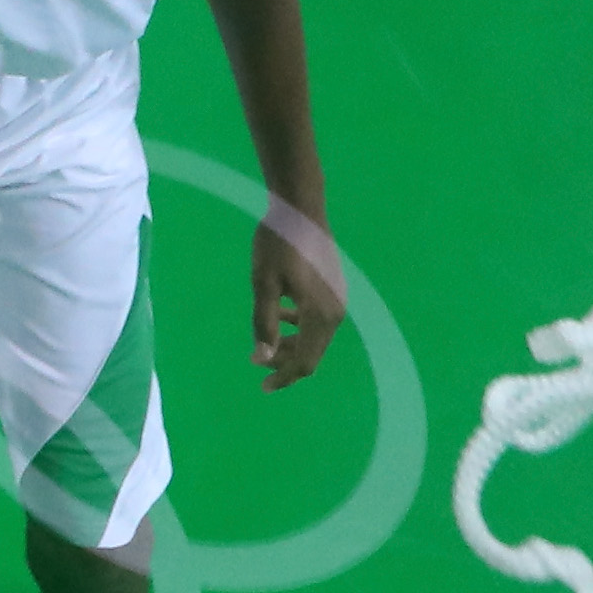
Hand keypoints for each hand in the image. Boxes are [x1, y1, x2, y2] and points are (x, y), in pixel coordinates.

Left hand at [250, 212, 343, 387]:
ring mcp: (338, 299)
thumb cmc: (277, 244)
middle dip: (284, 362)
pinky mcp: (334, 288)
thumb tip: (263, 359)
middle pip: (312, 352)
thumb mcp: (263, 283)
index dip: (283, 377)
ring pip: (314, 336)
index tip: (262, 385)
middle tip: (254, 361)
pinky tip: (281, 316)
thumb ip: (264, 323)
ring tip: (263, 343)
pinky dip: (298, 326)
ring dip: (290, 344)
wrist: (300, 208)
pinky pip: (317, 319)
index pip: (304, 361)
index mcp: (320, 315)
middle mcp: (335, 312)